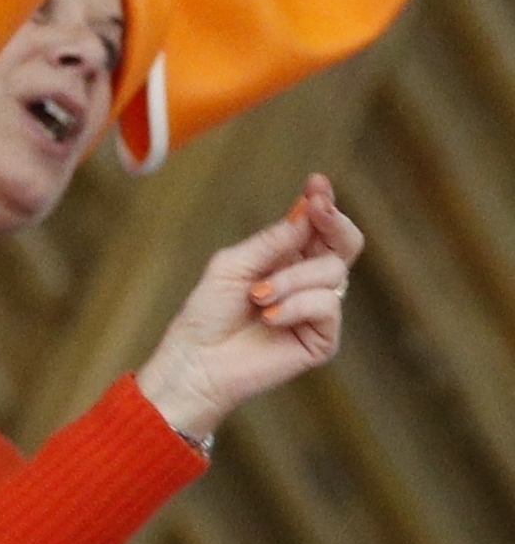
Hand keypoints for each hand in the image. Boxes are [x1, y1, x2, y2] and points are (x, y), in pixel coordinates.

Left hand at [136, 174, 362, 441]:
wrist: (198, 360)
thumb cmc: (208, 311)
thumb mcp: (232, 265)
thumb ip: (270, 242)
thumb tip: (305, 213)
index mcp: (287, 257)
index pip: (317, 226)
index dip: (323, 204)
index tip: (317, 184)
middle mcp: (308, 279)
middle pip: (344, 243)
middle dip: (334, 222)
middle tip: (318, 208)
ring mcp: (319, 309)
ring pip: (332, 273)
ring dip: (291, 279)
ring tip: (256, 296)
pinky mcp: (323, 339)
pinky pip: (327, 306)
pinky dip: (296, 305)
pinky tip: (269, 316)